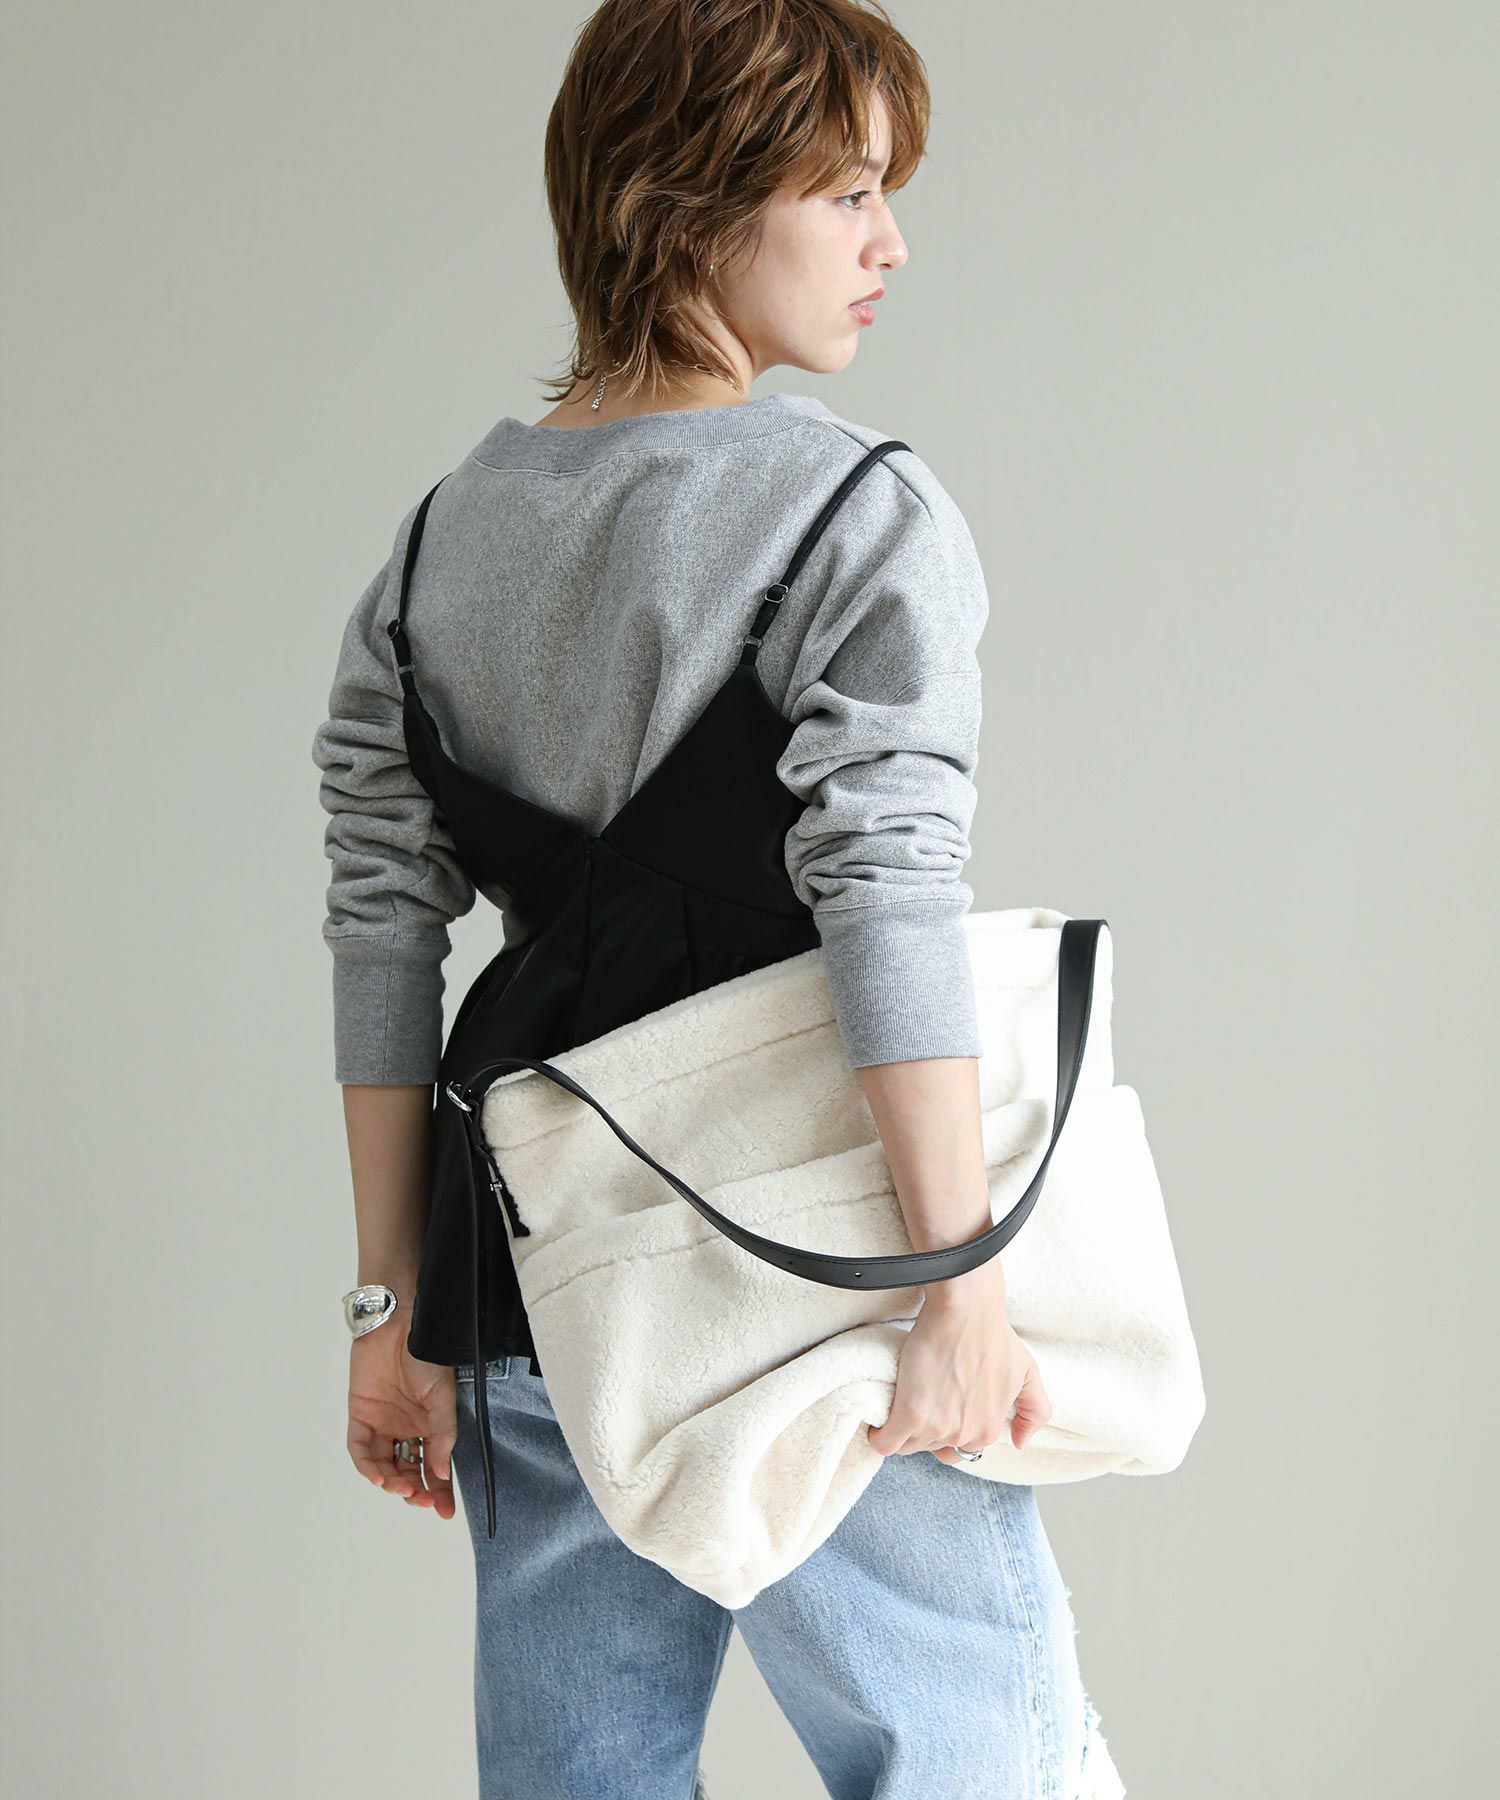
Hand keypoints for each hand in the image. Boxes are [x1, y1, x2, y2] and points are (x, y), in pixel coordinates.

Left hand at [347, 1309, 459, 1521]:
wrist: (400, 1325)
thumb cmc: (427, 1355)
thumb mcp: (443, 1398)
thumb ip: (442, 1436)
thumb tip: (441, 1475)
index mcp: (431, 1426)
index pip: (435, 1467)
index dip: (440, 1491)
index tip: (446, 1513)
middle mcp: (407, 1428)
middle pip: (409, 1471)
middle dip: (415, 1490)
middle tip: (422, 1499)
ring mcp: (383, 1424)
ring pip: (385, 1465)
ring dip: (393, 1481)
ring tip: (402, 1487)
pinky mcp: (360, 1416)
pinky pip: (361, 1449)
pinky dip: (368, 1466)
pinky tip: (379, 1476)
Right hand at [866, 1266, 1051, 1462]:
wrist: (966, 1312)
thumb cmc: (993, 1334)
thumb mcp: (1027, 1372)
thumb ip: (1034, 1410)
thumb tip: (1021, 1443)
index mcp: (988, 1431)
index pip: (956, 1449)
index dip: (943, 1427)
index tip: (935, 1405)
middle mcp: (965, 1436)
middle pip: (929, 1448)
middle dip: (921, 1428)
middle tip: (917, 1398)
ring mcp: (938, 1429)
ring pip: (907, 1446)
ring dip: (899, 1430)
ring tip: (898, 1403)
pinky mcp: (912, 1415)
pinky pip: (885, 1444)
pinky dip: (878, 1436)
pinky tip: (878, 1421)